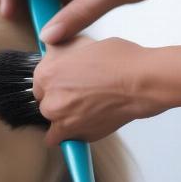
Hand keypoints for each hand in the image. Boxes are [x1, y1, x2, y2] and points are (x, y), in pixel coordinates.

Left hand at [32, 37, 180, 144]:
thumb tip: (48, 45)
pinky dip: (64, 136)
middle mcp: (49, 97)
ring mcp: (59, 118)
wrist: (141, 82)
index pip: (39, 82)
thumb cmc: (119, 61)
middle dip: (58, 98)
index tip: (64, 83)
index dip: (53, 82)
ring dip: (62, 116)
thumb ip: (59, 49)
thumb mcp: (82, 42)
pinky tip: (75, 126)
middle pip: (44, 101)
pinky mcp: (72, 134)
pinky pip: (56, 139)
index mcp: (46, 73)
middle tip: (78, 94)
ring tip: (83, 108)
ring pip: (51, 119)